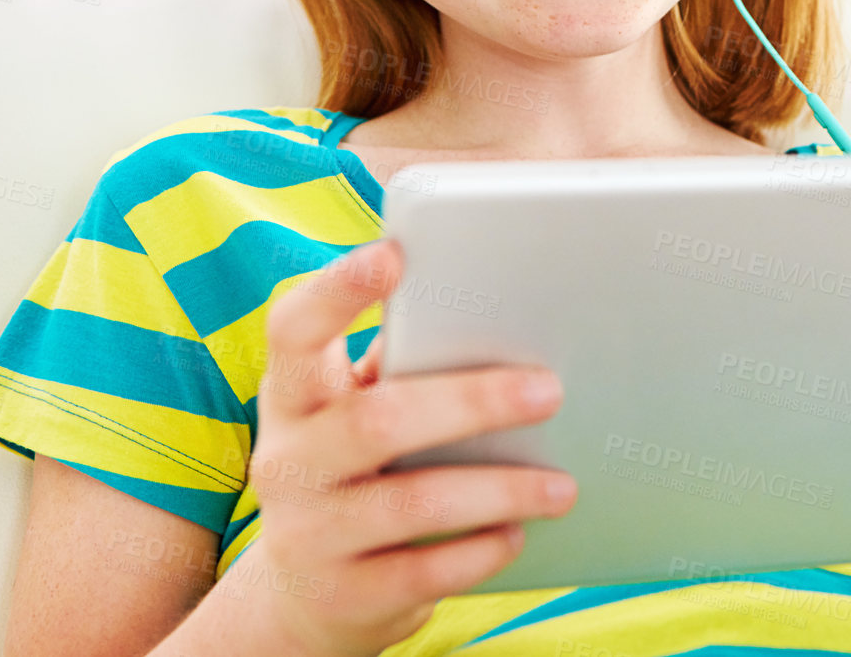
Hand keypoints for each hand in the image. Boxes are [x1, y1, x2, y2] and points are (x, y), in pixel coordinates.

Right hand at [235, 238, 577, 656]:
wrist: (308, 596)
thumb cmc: (358, 472)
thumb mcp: (356, 413)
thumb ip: (402, 364)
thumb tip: (491, 311)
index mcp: (294, 396)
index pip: (294, 330)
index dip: (337, 289)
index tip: (392, 253)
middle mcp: (288, 460)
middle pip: (377, 420)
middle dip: (472, 402)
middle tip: (550, 391)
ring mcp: (308, 533)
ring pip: (412, 502)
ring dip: (500, 489)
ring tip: (562, 485)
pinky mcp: (343, 595)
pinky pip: (423, 571)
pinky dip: (480, 551)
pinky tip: (518, 533)